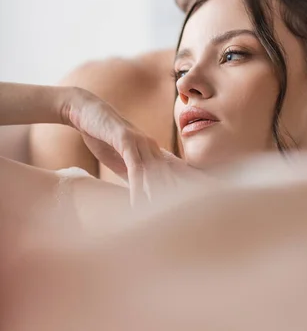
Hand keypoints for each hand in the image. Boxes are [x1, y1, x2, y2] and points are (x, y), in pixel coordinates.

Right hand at [62, 87, 208, 204]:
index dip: (186, 187)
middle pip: (170, 174)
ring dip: (158, 195)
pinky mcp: (126, 140)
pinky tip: (137, 200)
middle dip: (179, 195)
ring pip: (155, 172)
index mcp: (152, 150)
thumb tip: (141, 192)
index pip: (174, 171)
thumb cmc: (103, 136)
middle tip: (185, 219)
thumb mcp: (119, 160)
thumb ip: (131, 174)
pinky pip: (135, 167)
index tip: (197, 206)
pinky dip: (138, 185)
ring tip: (160, 218)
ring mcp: (140, 141)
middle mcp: (151, 146)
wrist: (86, 111)